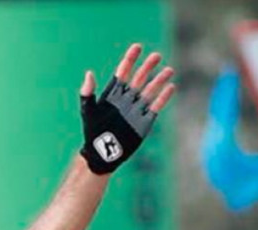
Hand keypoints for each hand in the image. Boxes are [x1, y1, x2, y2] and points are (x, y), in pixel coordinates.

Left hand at [79, 44, 174, 174]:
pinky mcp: (144, 122)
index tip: (137, 46)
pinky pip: (155, 107)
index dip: (130, 60)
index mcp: (112, 95)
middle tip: (156, 56)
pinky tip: (171, 87)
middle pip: (139, 79)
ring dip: (159, 81)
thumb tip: (89, 73)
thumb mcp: (88, 111)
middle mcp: (126, 100)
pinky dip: (163, 98)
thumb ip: (87, 93)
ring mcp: (136, 110)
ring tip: (169, 70)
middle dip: (147, 67)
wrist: (101, 154)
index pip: (122, 73)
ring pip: (149, 91)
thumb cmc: (91, 132)